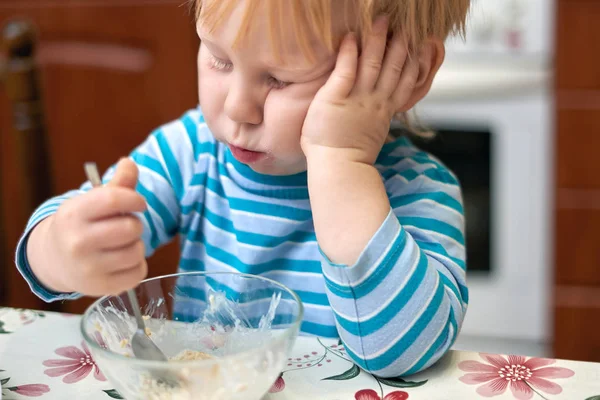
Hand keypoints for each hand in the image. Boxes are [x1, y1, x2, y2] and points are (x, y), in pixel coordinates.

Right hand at [29, 158, 147, 295]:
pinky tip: (122, 262)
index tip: (138, 203)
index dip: (134, 199)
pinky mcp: (101, 287)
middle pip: (131, 228)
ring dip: (136, 246)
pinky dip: (137, 266)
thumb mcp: (92, 201)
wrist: (55, 259)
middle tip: (124, 227)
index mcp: (74, 213)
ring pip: (137, 251)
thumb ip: (117, 184)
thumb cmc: (81, 225)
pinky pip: (138, 273)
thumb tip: (129, 163)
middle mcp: (78, 241)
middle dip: (134, 225)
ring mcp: (88, 267)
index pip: (114, 199)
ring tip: (121, 244)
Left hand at [301, 16, 419, 164]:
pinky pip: (345, 70)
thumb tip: (383, 111)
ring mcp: (357, 99)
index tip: (425, 46)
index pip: (407, 81)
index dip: (417, 61)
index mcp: (385, 110)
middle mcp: (375, 101)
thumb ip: (379, 117)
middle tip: (405, 25)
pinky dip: (349, 52)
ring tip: (380, 20)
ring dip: (377, 40)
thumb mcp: (374, 134)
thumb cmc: (349, 156)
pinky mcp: (335, 98)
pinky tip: (350, 37)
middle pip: (394, 66)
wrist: (338, 169)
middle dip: (401, 43)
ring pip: (373, 63)